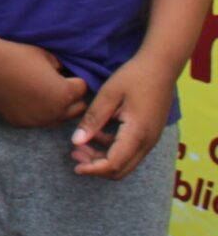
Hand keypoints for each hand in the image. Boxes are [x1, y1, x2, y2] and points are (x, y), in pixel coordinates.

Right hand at [0, 40, 87, 127]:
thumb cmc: (18, 56)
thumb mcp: (48, 56)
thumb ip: (63, 68)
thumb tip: (66, 74)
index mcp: (66, 93)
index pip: (83, 88)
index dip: (74, 78)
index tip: (62, 72)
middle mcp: (56, 112)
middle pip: (77, 109)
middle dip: (71, 97)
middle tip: (56, 85)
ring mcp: (39, 121)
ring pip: (59, 118)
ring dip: (56, 108)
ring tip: (42, 93)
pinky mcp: (23, 123)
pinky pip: (38, 121)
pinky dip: (36, 112)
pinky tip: (24, 98)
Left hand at [71, 53, 175, 179]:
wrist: (161, 66)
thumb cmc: (134, 77)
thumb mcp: (108, 95)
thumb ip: (93, 120)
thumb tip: (76, 142)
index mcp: (137, 133)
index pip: (114, 164)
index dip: (93, 169)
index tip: (75, 166)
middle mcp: (147, 142)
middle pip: (121, 169)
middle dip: (96, 167)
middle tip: (75, 155)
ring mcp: (150, 139)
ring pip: (126, 162)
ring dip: (103, 158)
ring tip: (80, 146)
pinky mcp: (149, 134)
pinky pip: (130, 151)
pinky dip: (111, 149)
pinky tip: (96, 134)